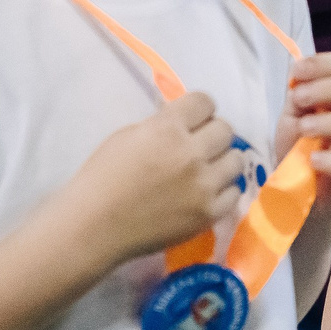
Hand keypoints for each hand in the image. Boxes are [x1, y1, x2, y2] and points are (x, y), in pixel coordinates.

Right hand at [71, 93, 244, 263]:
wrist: (94, 227)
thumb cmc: (101, 179)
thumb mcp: (126, 137)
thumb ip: (161, 126)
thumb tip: (185, 123)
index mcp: (167, 129)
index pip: (205, 102)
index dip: (199, 110)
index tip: (194, 120)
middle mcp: (191, 153)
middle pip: (225, 129)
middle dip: (212, 134)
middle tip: (199, 147)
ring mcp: (204, 185)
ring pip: (236, 160)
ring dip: (222, 161)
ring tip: (206, 171)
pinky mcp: (209, 213)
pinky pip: (234, 193)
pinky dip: (222, 191)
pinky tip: (206, 194)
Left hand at [278, 53, 330, 218]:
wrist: (298, 194)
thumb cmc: (300, 150)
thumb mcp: (293, 118)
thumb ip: (298, 98)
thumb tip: (299, 76)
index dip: (325, 65)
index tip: (297, 72)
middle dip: (330, 90)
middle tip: (299, 99)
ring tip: (305, 128)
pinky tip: (313, 159)